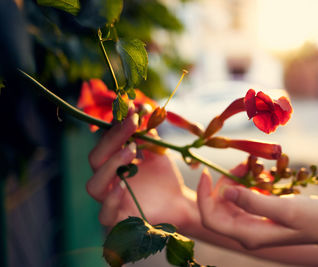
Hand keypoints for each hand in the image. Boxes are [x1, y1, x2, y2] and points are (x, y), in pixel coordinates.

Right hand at [86, 111, 192, 227]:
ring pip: (94, 185)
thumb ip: (147, 134)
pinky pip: (105, 214)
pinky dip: (112, 199)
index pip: (105, 141)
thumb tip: (141, 109)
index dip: (116, 125)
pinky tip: (124, 185)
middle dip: (113, 139)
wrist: (179, 202)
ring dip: (111, 165)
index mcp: (113, 162)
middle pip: (95, 158)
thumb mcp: (158, 151)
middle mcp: (107, 180)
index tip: (134, 110)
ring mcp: (110, 200)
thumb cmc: (164, 177)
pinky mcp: (117, 220)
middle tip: (133, 125)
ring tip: (132, 150)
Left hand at [197, 164, 317, 248]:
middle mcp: (245, 231)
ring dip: (236, 181)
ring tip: (252, 168)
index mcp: (248, 234)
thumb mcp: (285, 209)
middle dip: (224, 183)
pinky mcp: (257, 215)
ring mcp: (251, 223)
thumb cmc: (312, 218)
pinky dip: (247, 183)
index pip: (211, 218)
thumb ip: (254, 201)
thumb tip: (225, 192)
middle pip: (218, 206)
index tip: (206, 173)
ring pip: (230, 199)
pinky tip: (260, 176)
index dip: (203, 196)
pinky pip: (243, 197)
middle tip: (241, 166)